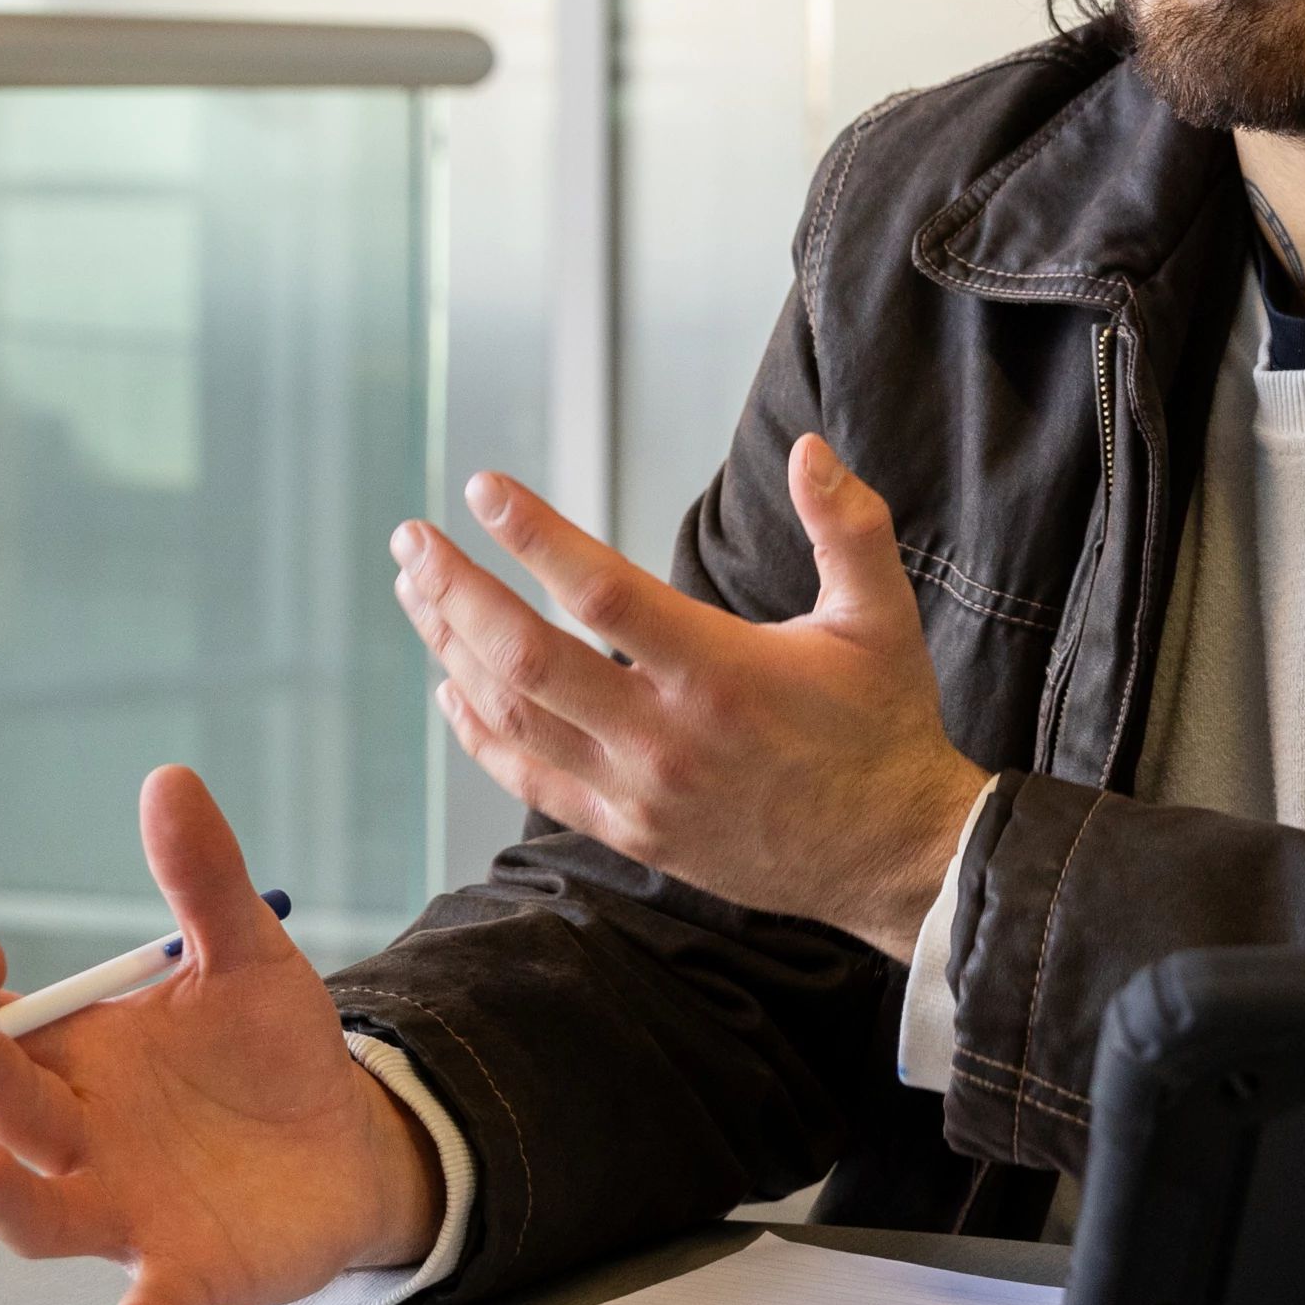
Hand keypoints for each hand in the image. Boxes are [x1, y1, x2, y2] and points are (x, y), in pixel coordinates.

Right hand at [0, 764, 446, 1304]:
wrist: (349, 1144)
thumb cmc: (270, 1054)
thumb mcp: (248, 957)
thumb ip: (205, 880)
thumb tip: (169, 778)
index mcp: (77, 1056)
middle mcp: (78, 1139)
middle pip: (3, 1113)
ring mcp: (124, 1209)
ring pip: (39, 1217)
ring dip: (7, 1201)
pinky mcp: (184, 1272)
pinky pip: (147, 1304)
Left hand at [396, 437, 989, 959]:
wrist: (893, 856)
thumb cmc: (883, 726)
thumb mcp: (881, 617)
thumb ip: (848, 526)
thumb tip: (808, 448)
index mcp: (721, 672)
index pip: (601, 593)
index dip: (533, 536)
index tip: (483, 489)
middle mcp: (666, 736)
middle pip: (527, 658)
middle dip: (456, 592)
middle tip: (411, 541)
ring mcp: (639, 791)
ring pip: (515, 717)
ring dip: (453, 650)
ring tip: (417, 592)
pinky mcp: (629, 830)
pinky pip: (530, 780)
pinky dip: (480, 733)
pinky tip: (451, 686)